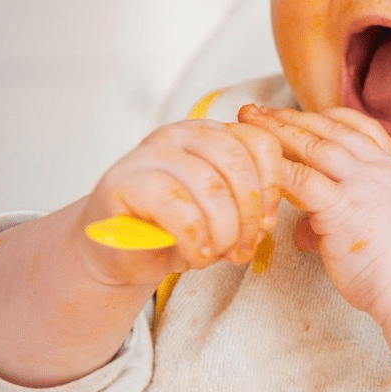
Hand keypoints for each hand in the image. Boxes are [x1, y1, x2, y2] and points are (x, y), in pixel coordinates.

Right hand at [75, 119, 282, 287]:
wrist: (119, 253)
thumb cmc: (174, 230)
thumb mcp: (223, 215)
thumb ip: (247, 208)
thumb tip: (266, 222)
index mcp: (210, 135)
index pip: (258, 142)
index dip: (271, 186)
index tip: (267, 221)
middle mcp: (181, 136)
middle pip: (237, 163)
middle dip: (250, 214)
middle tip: (244, 247)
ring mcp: (149, 156)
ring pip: (210, 187)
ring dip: (224, 231)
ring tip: (217, 255)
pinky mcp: (124, 184)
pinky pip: (178, 209)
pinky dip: (196, 240)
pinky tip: (195, 257)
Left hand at [238, 105, 390, 314]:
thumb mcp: (375, 229)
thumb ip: (338, 220)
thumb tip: (307, 231)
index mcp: (390, 170)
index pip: (357, 128)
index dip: (324, 117)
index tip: (297, 114)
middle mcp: (377, 169)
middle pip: (328, 130)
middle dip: (290, 117)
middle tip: (258, 110)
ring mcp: (362, 184)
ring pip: (314, 145)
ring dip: (278, 130)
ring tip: (249, 121)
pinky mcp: (343, 206)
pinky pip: (302, 178)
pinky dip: (277, 167)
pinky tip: (255, 162)